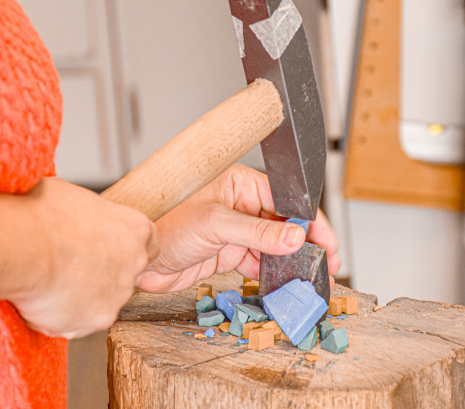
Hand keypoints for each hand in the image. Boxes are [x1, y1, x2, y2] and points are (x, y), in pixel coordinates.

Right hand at [0, 177, 157, 338]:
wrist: (21, 244)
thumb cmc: (42, 214)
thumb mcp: (75, 199)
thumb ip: (91, 217)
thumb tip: (79, 217)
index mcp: (135, 229)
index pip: (149, 244)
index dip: (125, 247)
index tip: (106, 249)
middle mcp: (134, 263)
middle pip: (124, 274)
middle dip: (101, 274)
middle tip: (70, 266)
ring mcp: (117, 294)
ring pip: (102, 300)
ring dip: (81, 296)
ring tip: (49, 280)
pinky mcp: (97, 319)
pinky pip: (80, 322)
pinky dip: (62, 316)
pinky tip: (42, 298)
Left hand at [135, 164, 340, 293]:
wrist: (138, 257)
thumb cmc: (164, 223)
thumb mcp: (216, 225)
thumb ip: (257, 233)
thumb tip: (294, 237)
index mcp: (239, 184)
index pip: (285, 200)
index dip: (309, 221)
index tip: (326, 241)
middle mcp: (239, 204)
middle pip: (283, 223)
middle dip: (305, 243)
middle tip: (325, 263)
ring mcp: (234, 229)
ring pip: (273, 245)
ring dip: (290, 261)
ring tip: (308, 276)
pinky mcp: (227, 251)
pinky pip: (258, 261)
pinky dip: (271, 272)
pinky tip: (283, 281)